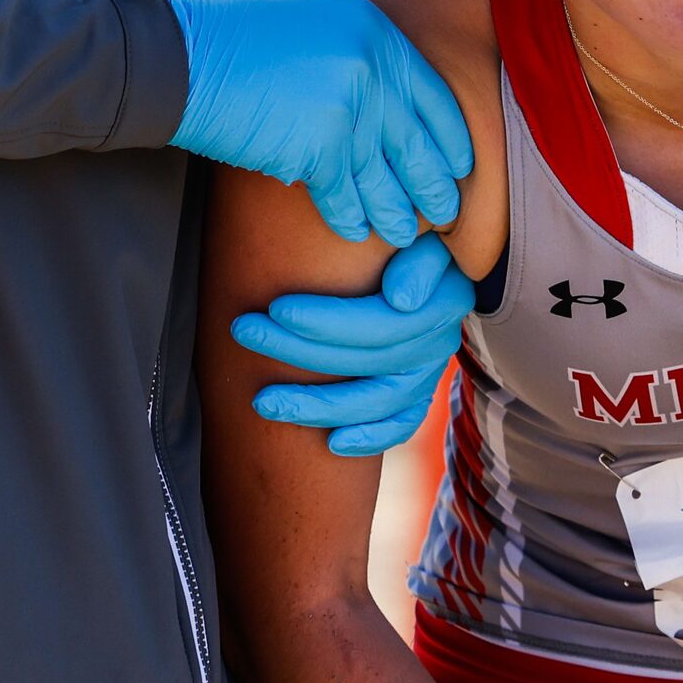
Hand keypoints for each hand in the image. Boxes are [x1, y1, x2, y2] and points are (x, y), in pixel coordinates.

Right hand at [167, 0, 476, 245]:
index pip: (432, 95)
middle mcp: (370, 70)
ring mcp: (347, 112)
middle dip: (433, 186)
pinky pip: (345, 195)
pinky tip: (358, 234)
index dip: (451, 138)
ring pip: (386, 177)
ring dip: (398, 213)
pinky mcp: (317, 150)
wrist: (174, 59)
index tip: (461, 165)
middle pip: (417, 143)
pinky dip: (352, 219)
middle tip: (444, 213)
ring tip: (405, 234)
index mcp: (373, 29)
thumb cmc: (225, 20)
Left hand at [231, 233, 475, 456]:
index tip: (275, 308)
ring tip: (263, 402)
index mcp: (440, 304)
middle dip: (298, 350)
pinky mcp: (416, 395)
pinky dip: (370, 439)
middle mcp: (436, 345)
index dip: (327, 321)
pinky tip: (332, 445)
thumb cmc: (413, 240)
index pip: (379, 324)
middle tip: (242, 331)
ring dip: (317, 407)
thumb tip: (400, 300)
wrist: (431, 262)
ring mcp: (426, 375)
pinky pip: (399, 425)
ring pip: (376, 403)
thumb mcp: (425, 237)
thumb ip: (419, 260)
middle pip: (365, 362)